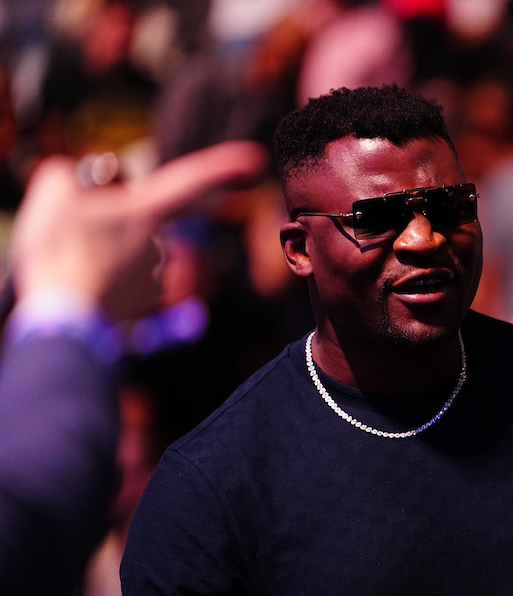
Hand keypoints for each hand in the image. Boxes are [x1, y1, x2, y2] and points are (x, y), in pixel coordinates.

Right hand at [11, 141, 266, 319]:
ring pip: (128, 253)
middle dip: (110, 222)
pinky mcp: (141, 305)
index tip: (256, 160)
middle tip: (72, 232)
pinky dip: (103, 280)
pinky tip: (81, 282)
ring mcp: (153, 278)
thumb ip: (70, 176)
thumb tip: (77, 184)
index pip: (192, 180)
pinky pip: (122, 282)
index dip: (222, 166)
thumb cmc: (61, 249)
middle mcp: (160, 245)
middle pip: (139, 221)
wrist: (63, 317)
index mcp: (149, 210)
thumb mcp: (54, 189)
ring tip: (73, 261)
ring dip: (105, 253)